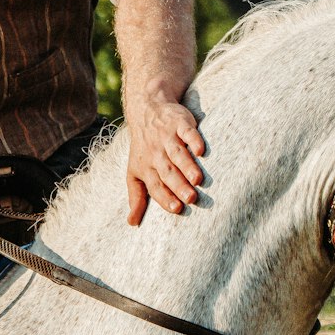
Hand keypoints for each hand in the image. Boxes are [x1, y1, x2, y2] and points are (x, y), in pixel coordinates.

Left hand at [125, 100, 204, 225]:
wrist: (146, 110)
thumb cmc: (143, 148)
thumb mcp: (134, 172)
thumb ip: (136, 197)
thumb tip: (132, 223)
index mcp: (146, 167)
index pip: (155, 185)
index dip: (165, 197)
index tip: (177, 209)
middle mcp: (156, 154)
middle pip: (167, 172)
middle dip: (178, 186)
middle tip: (191, 198)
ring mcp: (167, 138)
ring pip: (177, 154)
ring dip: (187, 166)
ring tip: (198, 180)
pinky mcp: (179, 123)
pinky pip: (187, 132)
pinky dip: (194, 140)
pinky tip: (201, 150)